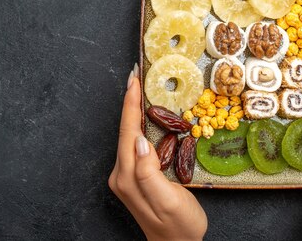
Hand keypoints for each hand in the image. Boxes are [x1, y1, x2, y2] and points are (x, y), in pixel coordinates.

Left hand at [108, 65, 206, 240]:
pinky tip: (146, 116)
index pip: (128, 132)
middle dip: (130, 102)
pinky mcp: (134, 178)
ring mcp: (126, 176)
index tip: (134, 80)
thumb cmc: (179, 227)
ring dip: (134, 111)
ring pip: (129, 135)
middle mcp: (122, 175)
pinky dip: (140, 124)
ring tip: (140, 89)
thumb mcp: (169, 201)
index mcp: (128, 177)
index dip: (131, 104)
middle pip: (125, 130)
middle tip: (137, 76)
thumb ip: (150, 172)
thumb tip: (139, 140)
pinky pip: (135, 144)